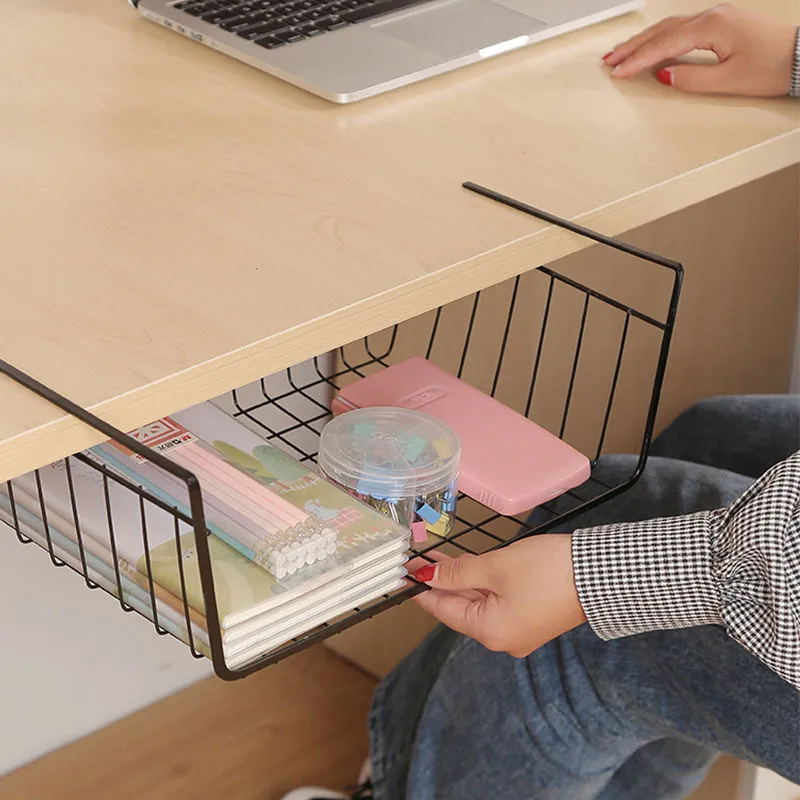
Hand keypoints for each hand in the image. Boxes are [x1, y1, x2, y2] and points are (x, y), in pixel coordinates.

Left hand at [411, 536, 585, 657]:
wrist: (601, 574)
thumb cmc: (548, 571)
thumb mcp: (495, 566)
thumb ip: (458, 571)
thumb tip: (428, 576)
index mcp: (490, 632)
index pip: (442, 609)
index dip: (421, 588)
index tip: (403, 574)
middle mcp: (503, 638)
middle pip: (461, 607)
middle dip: (441, 581)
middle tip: (420, 559)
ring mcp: (519, 630)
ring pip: (480, 602)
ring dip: (462, 580)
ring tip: (440, 558)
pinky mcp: (533, 618)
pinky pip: (498, 601)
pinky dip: (484, 584)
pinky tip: (471, 566)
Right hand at [603, 4, 797, 96]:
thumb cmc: (773, 66)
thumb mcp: (728, 81)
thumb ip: (691, 79)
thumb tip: (664, 75)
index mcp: (712, 27)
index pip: (664, 44)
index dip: (638, 60)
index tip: (618, 72)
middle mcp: (713, 15)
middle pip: (662, 30)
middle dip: (633, 46)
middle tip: (609, 59)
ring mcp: (718, 16)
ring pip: (670, 26)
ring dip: (644, 40)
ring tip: (622, 52)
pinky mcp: (722, 23)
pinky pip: (683, 26)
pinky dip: (661, 36)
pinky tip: (652, 43)